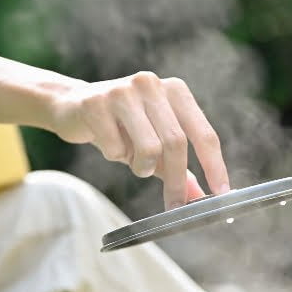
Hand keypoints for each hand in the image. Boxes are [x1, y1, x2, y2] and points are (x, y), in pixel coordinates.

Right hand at [50, 71, 229, 208]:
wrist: (70, 105)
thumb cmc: (121, 126)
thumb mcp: (155, 143)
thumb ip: (178, 168)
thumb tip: (199, 198)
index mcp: (176, 91)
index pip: (204, 133)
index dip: (215, 166)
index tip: (221, 194)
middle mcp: (152, 84)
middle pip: (176, 143)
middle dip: (176, 181)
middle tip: (174, 206)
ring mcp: (123, 90)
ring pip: (148, 147)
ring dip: (141, 167)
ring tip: (132, 161)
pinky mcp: (96, 102)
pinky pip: (115, 148)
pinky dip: (114, 156)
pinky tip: (106, 143)